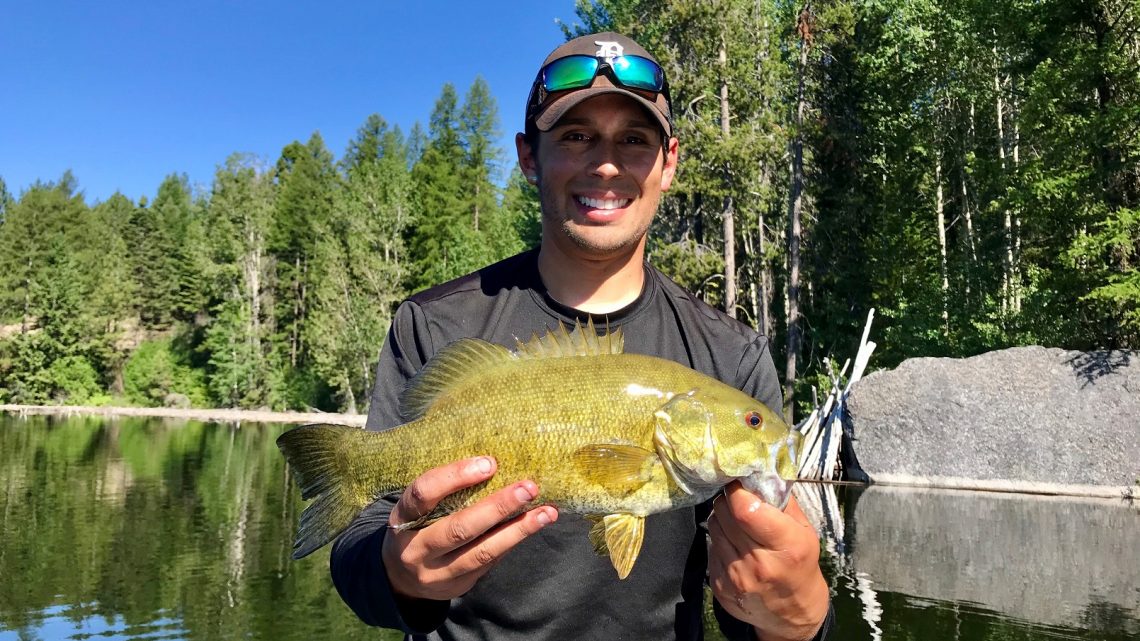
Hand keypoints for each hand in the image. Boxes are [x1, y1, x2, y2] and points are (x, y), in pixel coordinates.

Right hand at [381, 456, 558, 601]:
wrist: (401, 579)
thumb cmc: (418, 527)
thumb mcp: (418, 507)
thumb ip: (445, 490)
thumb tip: (493, 464)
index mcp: (403, 518)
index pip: (424, 493)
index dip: (455, 477)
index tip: (489, 463)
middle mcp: (416, 548)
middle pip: (459, 527)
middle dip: (498, 507)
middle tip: (528, 487)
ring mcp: (437, 572)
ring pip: (481, 551)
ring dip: (518, 530)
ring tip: (545, 512)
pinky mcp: (458, 585)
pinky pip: (490, 562)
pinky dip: (514, 541)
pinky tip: (534, 525)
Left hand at [707, 482, 829, 640]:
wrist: (792, 613)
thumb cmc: (800, 564)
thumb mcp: (804, 532)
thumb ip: (783, 502)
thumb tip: (760, 472)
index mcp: (786, 546)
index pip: (745, 509)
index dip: (738, 491)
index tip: (740, 485)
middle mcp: (759, 564)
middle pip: (724, 514)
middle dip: (728, 500)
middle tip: (737, 499)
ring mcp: (736, 577)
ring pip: (713, 528)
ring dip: (722, 519)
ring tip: (737, 523)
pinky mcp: (719, 586)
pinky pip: (710, 548)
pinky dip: (719, 540)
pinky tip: (734, 546)